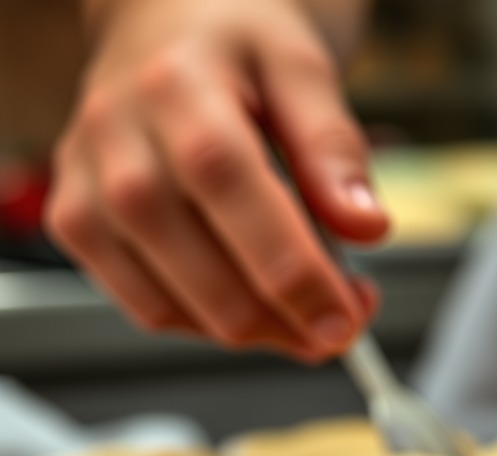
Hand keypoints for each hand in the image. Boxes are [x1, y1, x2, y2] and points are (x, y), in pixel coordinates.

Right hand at [46, 0, 388, 362]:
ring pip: (182, 310)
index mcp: (176, 89)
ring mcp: (87, 190)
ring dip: (260, 331)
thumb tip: (366, 226)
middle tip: (347, 313)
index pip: (231, 192)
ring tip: (307, 304)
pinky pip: (152, 312)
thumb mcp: (301, 68)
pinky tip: (254, 301)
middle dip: (291, 318)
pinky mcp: (77, 228)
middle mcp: (116, 144)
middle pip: (207, 274)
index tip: (346, 320)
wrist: (163, 28)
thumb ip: (334, 147)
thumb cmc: (237, 48)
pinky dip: (214, 326)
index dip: (295, 273)